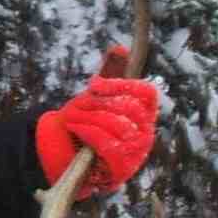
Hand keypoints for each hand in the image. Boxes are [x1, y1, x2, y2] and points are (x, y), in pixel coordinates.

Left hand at [34, 44, 157, 198]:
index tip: (95, 84)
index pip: (147, 94)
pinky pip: (107, 144)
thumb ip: (109, 74)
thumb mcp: (97, 99)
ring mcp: (136, 153)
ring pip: (117, 125)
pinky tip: (75, 127)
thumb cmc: (88, 127)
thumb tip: (120, 48)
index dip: (122, 85)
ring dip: (89, 116)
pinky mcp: (122, 169)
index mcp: (144, 116)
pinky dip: (88, 132)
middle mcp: (146, 134)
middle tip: (78, 102)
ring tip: (72, 115)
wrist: (70, 161)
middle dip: (99, 102)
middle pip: (130, 108)